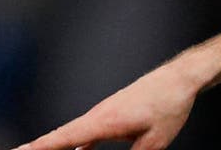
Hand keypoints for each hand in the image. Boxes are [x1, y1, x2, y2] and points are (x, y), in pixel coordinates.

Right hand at [15, 61, 199, 149]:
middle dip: (38, 149)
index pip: (63, 139)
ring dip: (54, 146)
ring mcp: (103, 114)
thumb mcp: (154, 143)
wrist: (181, 78)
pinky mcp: (111, 115)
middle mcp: (97, 115)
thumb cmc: (170, 106)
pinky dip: (74, 144)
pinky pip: (86, 133)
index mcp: (104, 121)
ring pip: (71, 135)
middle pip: (60, 138)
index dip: (39, 147)